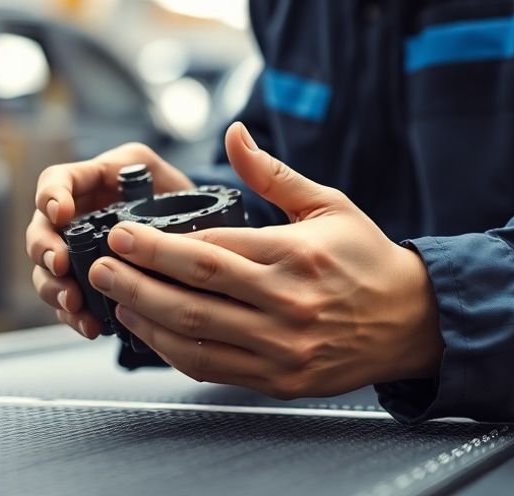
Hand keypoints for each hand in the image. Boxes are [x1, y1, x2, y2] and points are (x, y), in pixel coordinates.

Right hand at [26, 142, 195, 337]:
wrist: (188, 240)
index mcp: (84, 186)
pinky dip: (75, 318)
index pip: (54, 183)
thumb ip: (135, 164)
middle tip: (60, 263)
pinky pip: (68, 306)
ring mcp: (73, 257)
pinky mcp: (85, 288)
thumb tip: (121, 177)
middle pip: (40, 232)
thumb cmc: (166, 196)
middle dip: (44, 249)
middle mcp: (70, 222)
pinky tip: (90, 327)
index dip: (50, 196)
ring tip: (73, 302)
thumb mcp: (153, 169)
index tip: (61, 212)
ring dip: (54, 289)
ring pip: (45, 273)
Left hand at [86, 122, 443, 398]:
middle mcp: (287, 305)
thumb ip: (272, 173)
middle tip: (100, 264)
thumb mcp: (327, 204)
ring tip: (114, 296)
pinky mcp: (280, 380)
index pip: (212, 251)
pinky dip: (173, 351)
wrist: (412, 322)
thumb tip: (234, 132)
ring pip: (196, 336)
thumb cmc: (367, 257)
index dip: (159, 245)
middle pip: (194, 294)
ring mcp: (282, 349)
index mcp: (296, 257)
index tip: (122, 233)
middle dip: (137, 278)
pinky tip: (149, 331)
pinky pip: (213, 368)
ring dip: (146, 317)